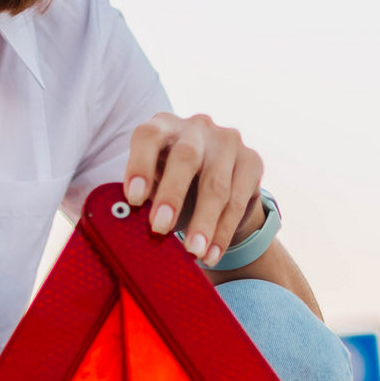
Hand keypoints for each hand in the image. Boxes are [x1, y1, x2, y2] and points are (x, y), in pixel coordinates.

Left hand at [122, 112, 267, 266]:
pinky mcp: (252, 161)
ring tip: (193, 252)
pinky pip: (238, 200)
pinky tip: (212, 254)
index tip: (133, 198)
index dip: (140, 165)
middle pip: (186, 157)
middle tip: (160, 228)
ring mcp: (228, 141)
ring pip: (217, 184)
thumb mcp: (154, 183)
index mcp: (163, 127)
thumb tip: (127, 226)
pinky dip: (223, 232)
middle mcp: (196, 128)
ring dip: (204, 223)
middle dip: (172, 195)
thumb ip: (143, 197)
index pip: (148, 137)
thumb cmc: (172, 182)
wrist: (220, 181)